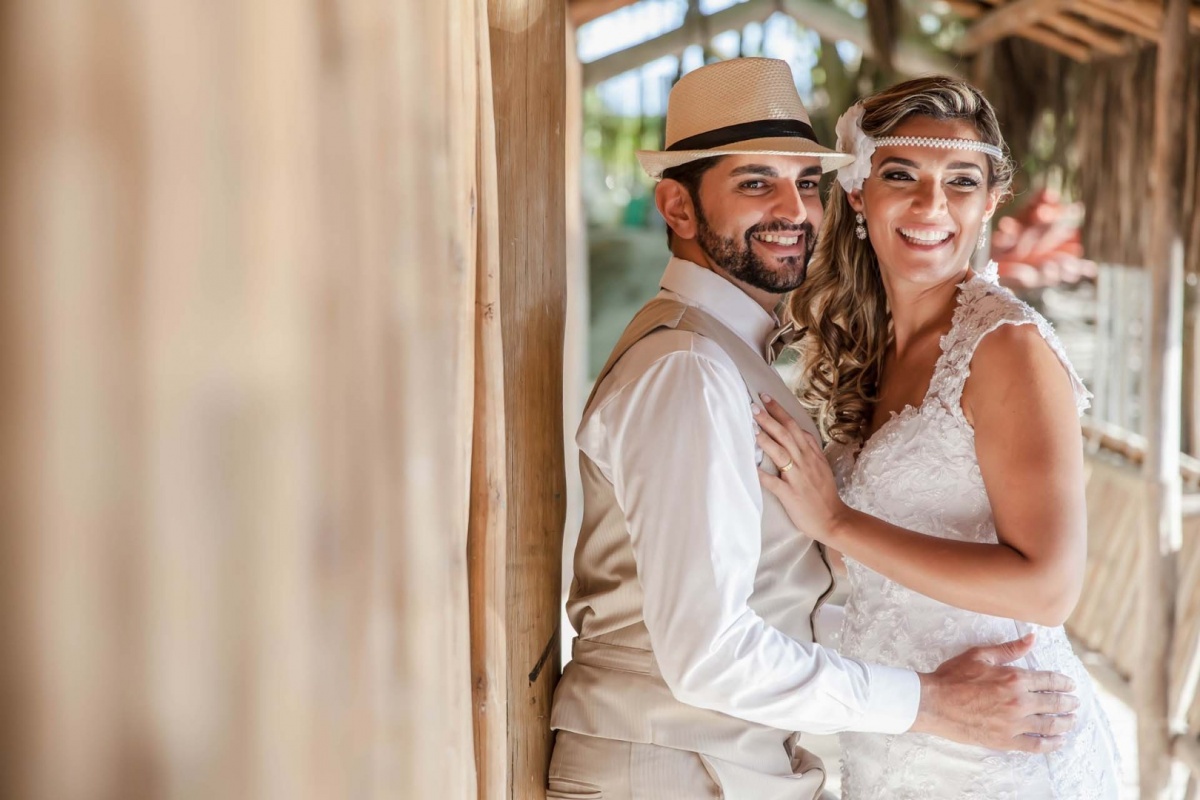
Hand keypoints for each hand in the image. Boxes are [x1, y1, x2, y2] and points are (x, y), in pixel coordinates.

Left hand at [753, 393, 846, 542]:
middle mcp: (805, 462)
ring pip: (781, 453)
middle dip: (769, 419)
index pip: (795, 427)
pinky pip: (774, 483)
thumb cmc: (824, 493)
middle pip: (786, 435)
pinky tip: (750, 466)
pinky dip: (762, 474)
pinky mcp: (790, 494)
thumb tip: (799, 431)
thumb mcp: (821, 465)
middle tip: (753, 405)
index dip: (780, 412)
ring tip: (751, 427)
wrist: (833, 519)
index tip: (766, 398)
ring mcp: (798, 478)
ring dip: (765, 439)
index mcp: (811, 454)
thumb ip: (810, 449)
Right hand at [911, 634, 1079, 752]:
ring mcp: (1014, 724)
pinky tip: (1058, 741)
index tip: (1070, 685)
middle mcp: (1019, 702)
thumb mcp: (980, 655)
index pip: (1049, 680)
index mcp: (1014, 679)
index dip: (1063, 682)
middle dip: (1068, 703)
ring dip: (1064, 723)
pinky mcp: (1005, 740)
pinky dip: (1050, 744)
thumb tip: (1032, 638)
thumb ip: (1009, 649)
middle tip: (1075, 703)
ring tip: (1071, 721)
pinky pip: (1035, 745)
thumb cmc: (953, 677)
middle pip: (1053, 703)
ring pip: (1049, 725)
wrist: (933, 703)